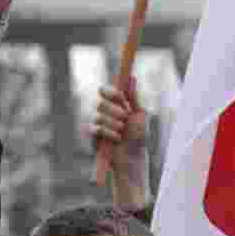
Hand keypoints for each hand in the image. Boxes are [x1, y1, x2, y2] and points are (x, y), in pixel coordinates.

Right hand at [86, 77, 150, 210]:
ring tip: (122, 132)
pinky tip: (116, 138)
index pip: (105, 91)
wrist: (134, 157)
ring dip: (113, 124)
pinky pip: (94, 129)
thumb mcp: (140, 115)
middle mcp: (105, 113)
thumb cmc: (139, 137)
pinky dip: (107, 132)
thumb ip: (134, 98)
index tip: (120, 97)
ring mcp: (98, 125)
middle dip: (114, 110)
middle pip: (101, 103)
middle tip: (125, 118)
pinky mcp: (93, 137)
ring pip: (98, 116)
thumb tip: (132, 78)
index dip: (110, 92)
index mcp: (116, 105)